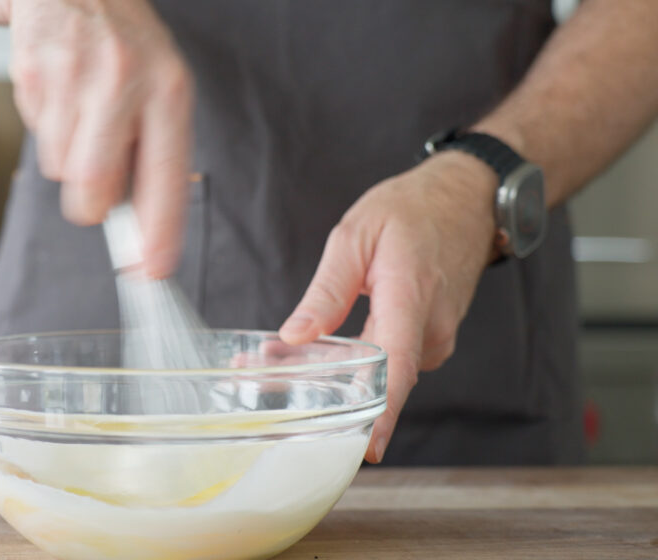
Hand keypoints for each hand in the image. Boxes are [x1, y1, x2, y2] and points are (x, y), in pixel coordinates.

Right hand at [9, 0, 192, 277]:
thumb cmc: (127, 50)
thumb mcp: (162, 93)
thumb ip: (155, 161)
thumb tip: (142, 236)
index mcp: (169, 93)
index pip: (164, 181)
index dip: (159, 235)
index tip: (153, 273)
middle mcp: (124, 84)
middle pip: (93, 191)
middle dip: (90, 203)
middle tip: (97, 175)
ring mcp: (74, 78)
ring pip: (60, 169)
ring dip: (69, 158)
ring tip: (84, 114)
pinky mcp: (33, 75)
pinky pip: (36, 136)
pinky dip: (49, 128)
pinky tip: (63, 97)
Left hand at [278, 152, 498, 462]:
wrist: (467, 199)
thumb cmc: (413, 210)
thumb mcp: (355, 236)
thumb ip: (327, 291)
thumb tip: (297, 335)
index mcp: (411, 298)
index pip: (396, 368)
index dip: (380, 414)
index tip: (363, 449)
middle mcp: (431, 329)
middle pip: (375, 379)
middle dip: (317, 389)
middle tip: (255, 380)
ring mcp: (435, 337)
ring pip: (377, 371)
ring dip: (329, 372)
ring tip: (267, 360)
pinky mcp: (429, 339)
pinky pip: (388, 360)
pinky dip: (352, 360)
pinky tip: (314, 349)